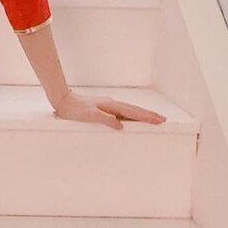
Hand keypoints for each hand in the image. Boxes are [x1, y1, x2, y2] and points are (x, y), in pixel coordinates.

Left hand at [51, 90, 166, 130]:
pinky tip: (133, 120)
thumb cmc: (75, 110)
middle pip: (135, 110)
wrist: (64, 102)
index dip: (147, 117)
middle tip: (163, 120)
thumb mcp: (89, 116)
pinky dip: (132, 116)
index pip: (133, 112)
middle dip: (149, 115)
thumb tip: (121, 125)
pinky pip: (123, 113)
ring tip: (153, 119)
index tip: (159, 120)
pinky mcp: (105, 109)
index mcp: (112, 106)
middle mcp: (113, 104)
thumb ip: (105, 120)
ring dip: (142, 115)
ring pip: (130, 111)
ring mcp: (109, 106)